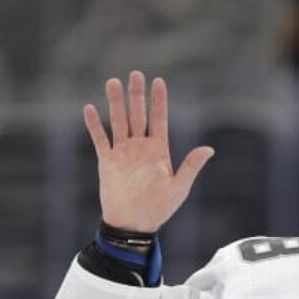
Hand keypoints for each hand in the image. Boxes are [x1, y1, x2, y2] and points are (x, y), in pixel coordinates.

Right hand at [83, 70, 214, 232]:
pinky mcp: (108, 162)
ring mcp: (123, 153)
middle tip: (136, 74)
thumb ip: (191, 166)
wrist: (134, 224)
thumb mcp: (179, 187)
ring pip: (118, 121)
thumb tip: (209, 149)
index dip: (159, 100)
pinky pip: (100, 139)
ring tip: (112, 82)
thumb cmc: (160, 208)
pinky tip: (89, 108)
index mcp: (159, 150)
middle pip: (138, 114)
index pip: (159, 119)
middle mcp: (140, 147)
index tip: (159, 81)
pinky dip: (94, 125)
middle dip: (137, 95)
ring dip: (115, 102)